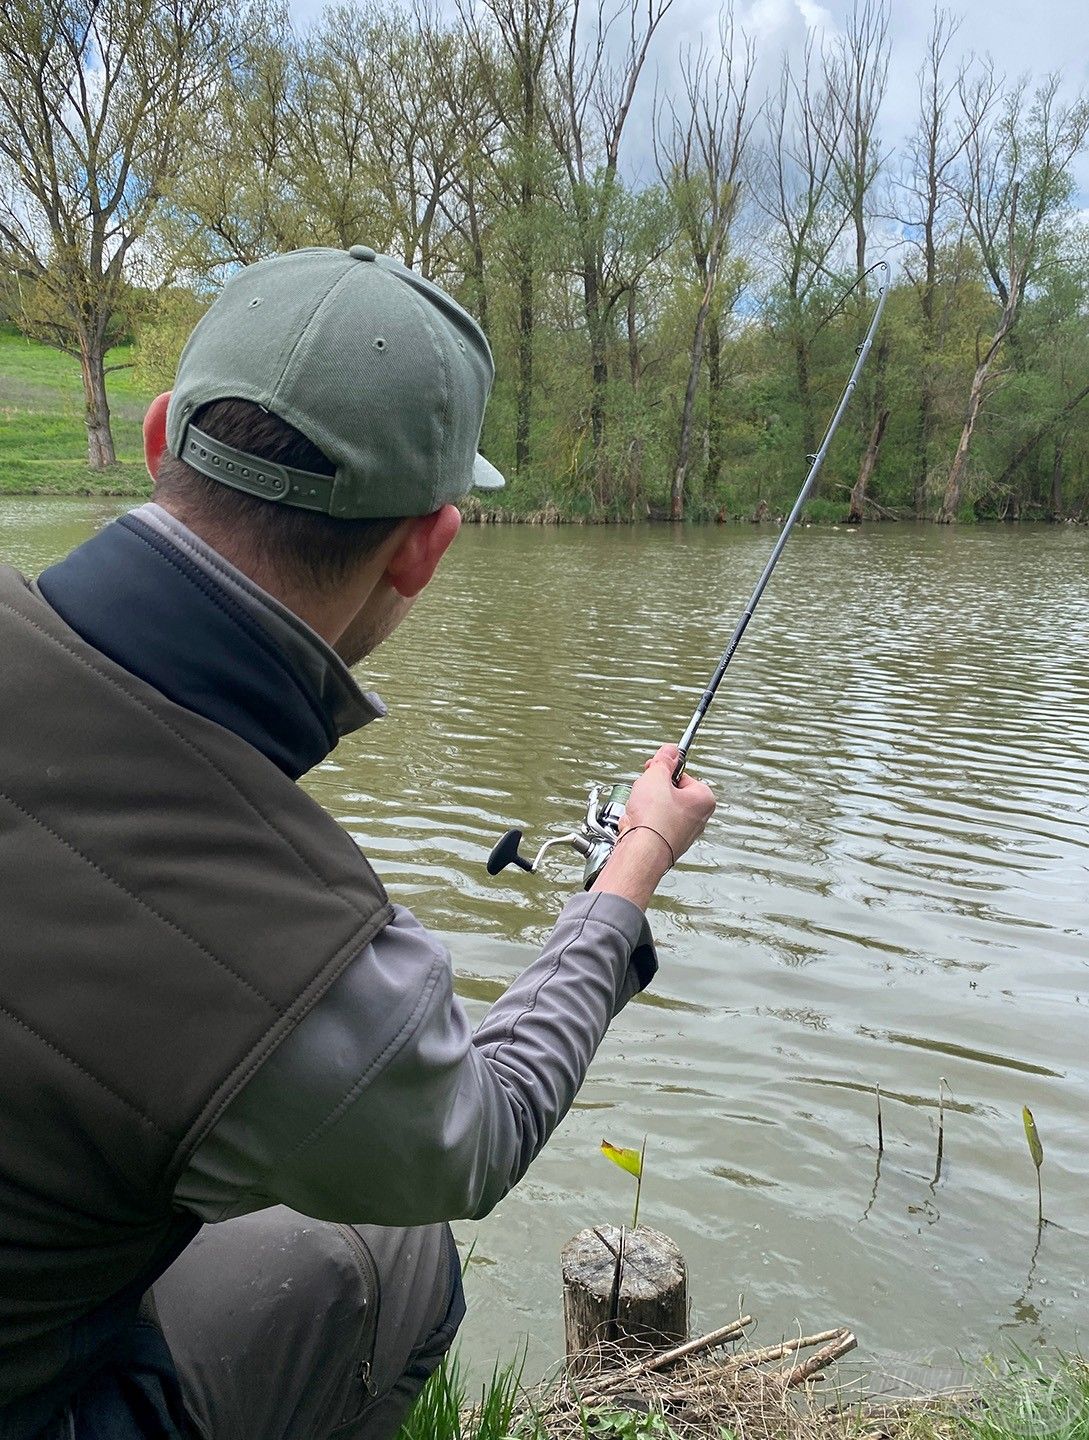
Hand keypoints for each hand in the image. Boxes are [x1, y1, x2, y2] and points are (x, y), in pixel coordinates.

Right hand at [591, 745, 714, 909]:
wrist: (640, 853)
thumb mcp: (656, 776)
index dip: (663, 771)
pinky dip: (641, 822)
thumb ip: (664, 760)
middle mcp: (698, 818)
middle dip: (652, 790)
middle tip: (643, 792)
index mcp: (704, 799)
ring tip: (637, 810)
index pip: (682, 775)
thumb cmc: (654, 819)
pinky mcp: (667, 844)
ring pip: (659, 809)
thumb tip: (670, 750)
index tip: (652, 771)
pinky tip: (635, 824)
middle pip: (670, 792)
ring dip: (644, 806)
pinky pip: (652, 825)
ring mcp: (683, 833)